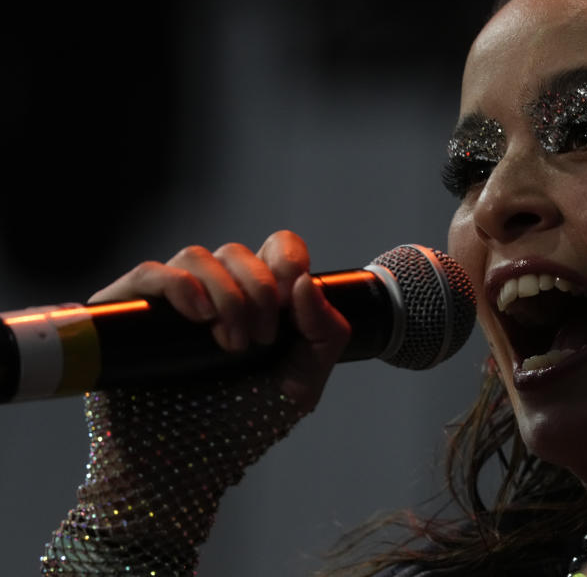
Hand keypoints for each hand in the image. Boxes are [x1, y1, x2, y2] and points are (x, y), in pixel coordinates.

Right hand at [41, 231, 352, 575]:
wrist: (184, 472)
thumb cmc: (243, 428)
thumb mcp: (302, 384)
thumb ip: (326, 334)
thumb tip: (304, 282)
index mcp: (255, 298)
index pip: (277, 247)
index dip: (287, 261)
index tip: (288, 305)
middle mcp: (211, 292)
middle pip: (237, 252)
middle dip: (258, 292)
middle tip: (259, 342)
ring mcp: (167, 301)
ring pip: (196, 256)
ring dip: (225, 294)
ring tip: (230, 344)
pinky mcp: (127, 314)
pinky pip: (148, 274)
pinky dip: (178, 285)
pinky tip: (198, 316)